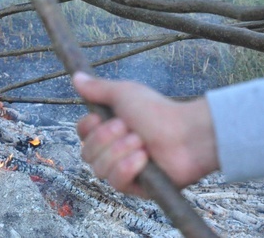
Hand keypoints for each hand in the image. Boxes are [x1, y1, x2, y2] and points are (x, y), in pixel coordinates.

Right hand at [73, 73, 218, 196]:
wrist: (187, 134)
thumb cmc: (158, 111)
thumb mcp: (123, 93)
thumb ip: (98, 88)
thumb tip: (76, 77)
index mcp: (109, 128)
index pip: (82, 134)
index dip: (88, 128)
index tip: (100, 118)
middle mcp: (113, 150)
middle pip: (87, 153)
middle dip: (107, 139)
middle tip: (129, 129)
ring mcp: (124, 169)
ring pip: (100, 169)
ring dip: (120, 152)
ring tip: (142, 143)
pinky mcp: (137, 187)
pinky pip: (117, 182)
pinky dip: (128, 168)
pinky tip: (144, 159)